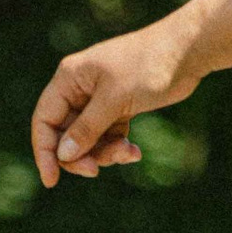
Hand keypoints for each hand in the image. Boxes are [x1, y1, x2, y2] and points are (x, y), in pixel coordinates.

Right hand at [29, 10, 206, 187]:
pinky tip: (135, 152)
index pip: (44, 120)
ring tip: (128, 153)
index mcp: (69, 78)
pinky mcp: (118, 107)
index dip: (45, 151)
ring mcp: (99, 99)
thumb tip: (63, 155)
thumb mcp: (114, 100)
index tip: (51, 180)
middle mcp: (79, 89)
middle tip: (97, 170)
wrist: (187, 52)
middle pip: (65, 134)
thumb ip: (87, 129)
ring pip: (89, 139)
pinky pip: (108, 136)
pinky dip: (118, 147)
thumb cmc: (148, 66)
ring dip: (104, 153)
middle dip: (81, 155)